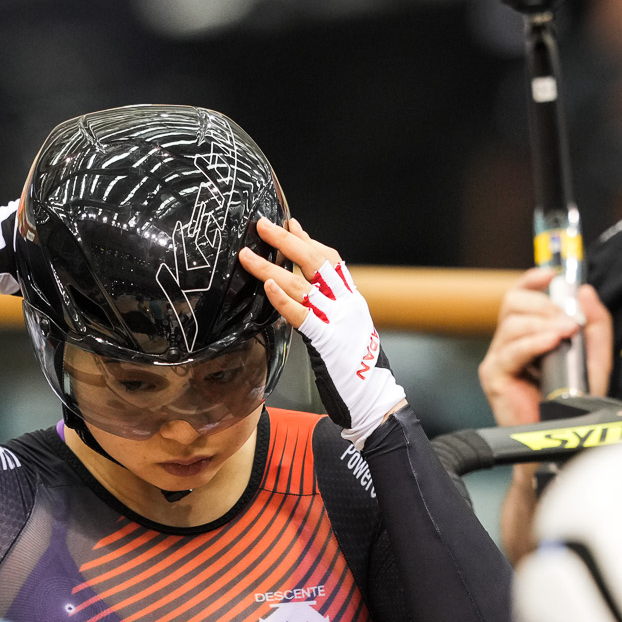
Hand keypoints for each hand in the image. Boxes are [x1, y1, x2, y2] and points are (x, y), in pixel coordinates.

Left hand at [240, 218, 405, 445]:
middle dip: (286, 241)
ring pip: (300, 284)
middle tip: (263, 225)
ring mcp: (336, 320)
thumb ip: (331, 309)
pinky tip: (267, 286)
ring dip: (270, 267)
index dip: (308, 240)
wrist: (373, 397)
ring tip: (247, 256)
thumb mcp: (348, 329)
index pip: (330, 260)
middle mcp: (345, 304)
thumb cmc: (356, 368)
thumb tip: (306, 292)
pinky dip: (282, 299)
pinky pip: (300, 315)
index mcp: (351, 300)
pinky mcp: (325, 340)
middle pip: (314, 262)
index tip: (290, 223)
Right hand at [477, 267, 612, 426]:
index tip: (551, 275)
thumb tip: (586, 292)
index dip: (532, 280)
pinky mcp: (494, 377)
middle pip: (513, 302)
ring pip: (512, 323)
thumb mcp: (593, 358)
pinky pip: (511, 351)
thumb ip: (595, 325)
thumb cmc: (572, 405)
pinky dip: (534, 343)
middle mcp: (508, 344)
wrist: (559, 441)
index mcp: (526, 335)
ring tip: (567, 333)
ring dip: (544, 322)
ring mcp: (498, 360)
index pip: (520, 296)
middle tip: (570, 318)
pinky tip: (553, 342)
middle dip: (544, 303)